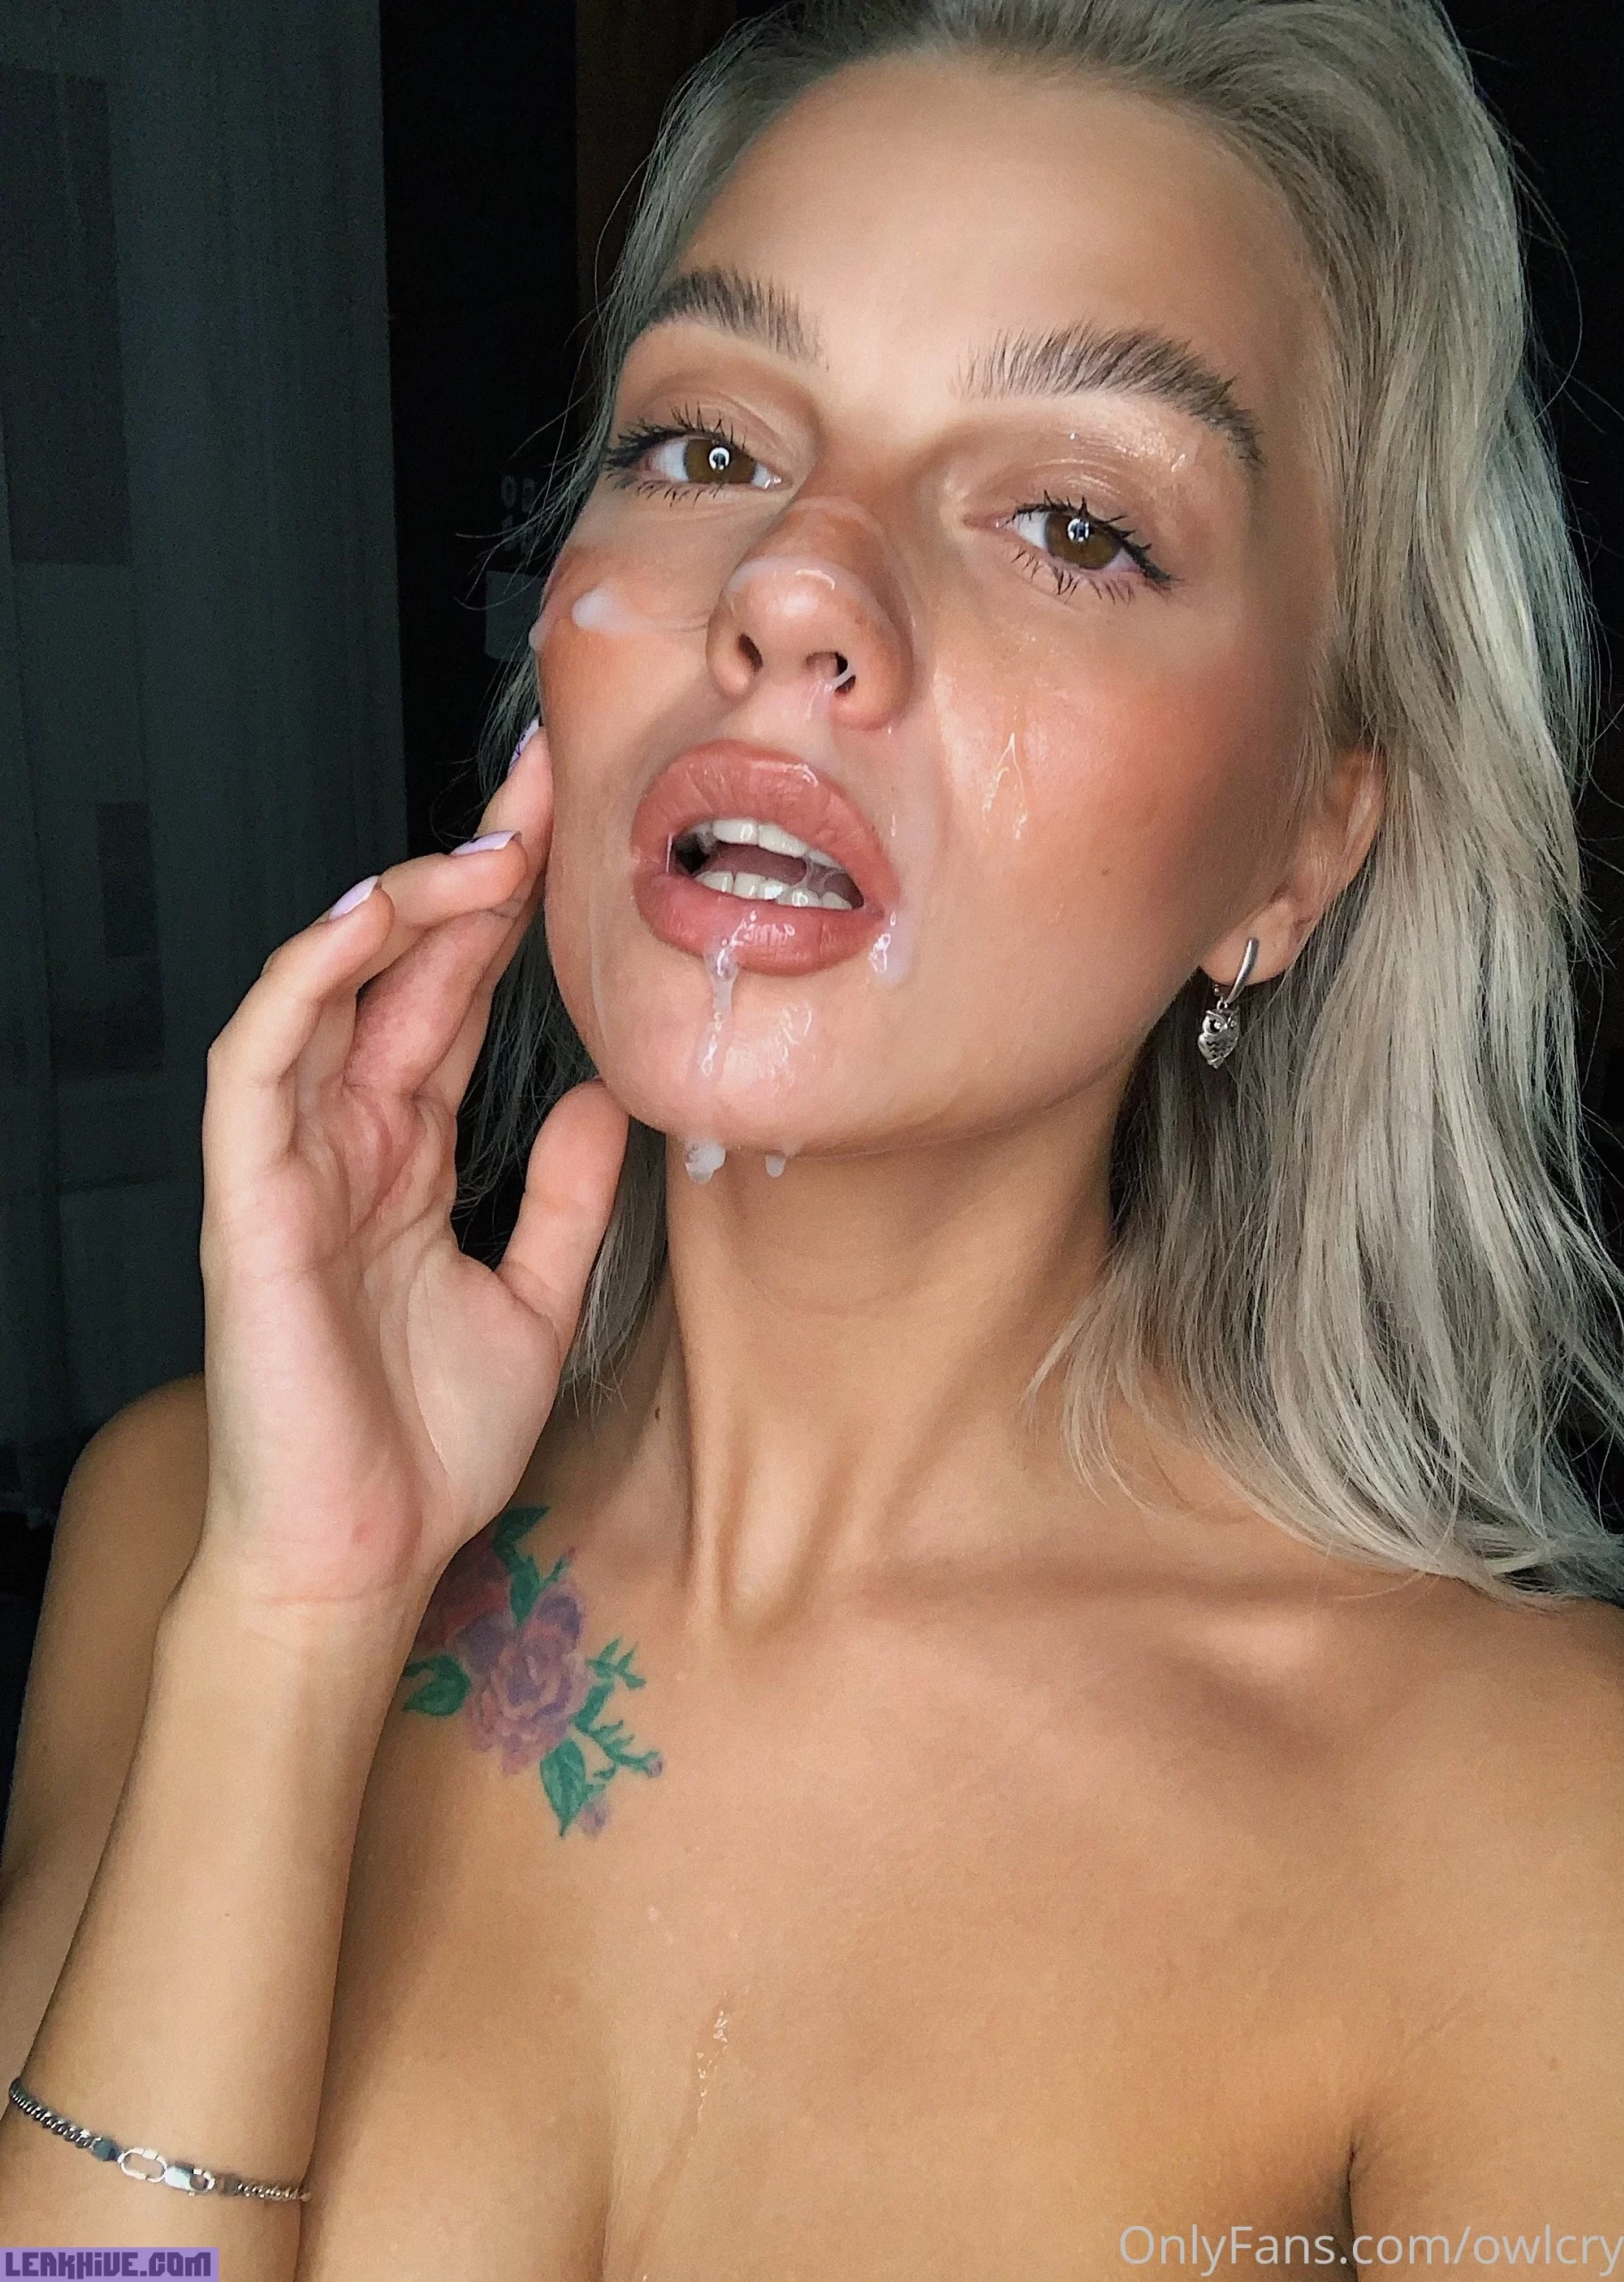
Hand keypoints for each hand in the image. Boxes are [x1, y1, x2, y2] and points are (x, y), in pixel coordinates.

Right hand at [194, 726, 629, 1616]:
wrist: (359, 1560)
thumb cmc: (423, 1448)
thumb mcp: (532, 1299)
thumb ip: (566, 1198)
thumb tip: (610, 1099)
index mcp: (407, 1160)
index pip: (454, 1002)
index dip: (507, 914)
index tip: (574, 831)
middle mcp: (348, 1142)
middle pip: (403, 971)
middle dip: (472, 868)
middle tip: (547, 779)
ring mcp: (293, 1163)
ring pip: (327, 993)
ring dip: (401, 906)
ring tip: (487, 846)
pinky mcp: (251, 1200)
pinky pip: (259, 1064)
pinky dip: (303, 984)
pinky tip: (367, 923)